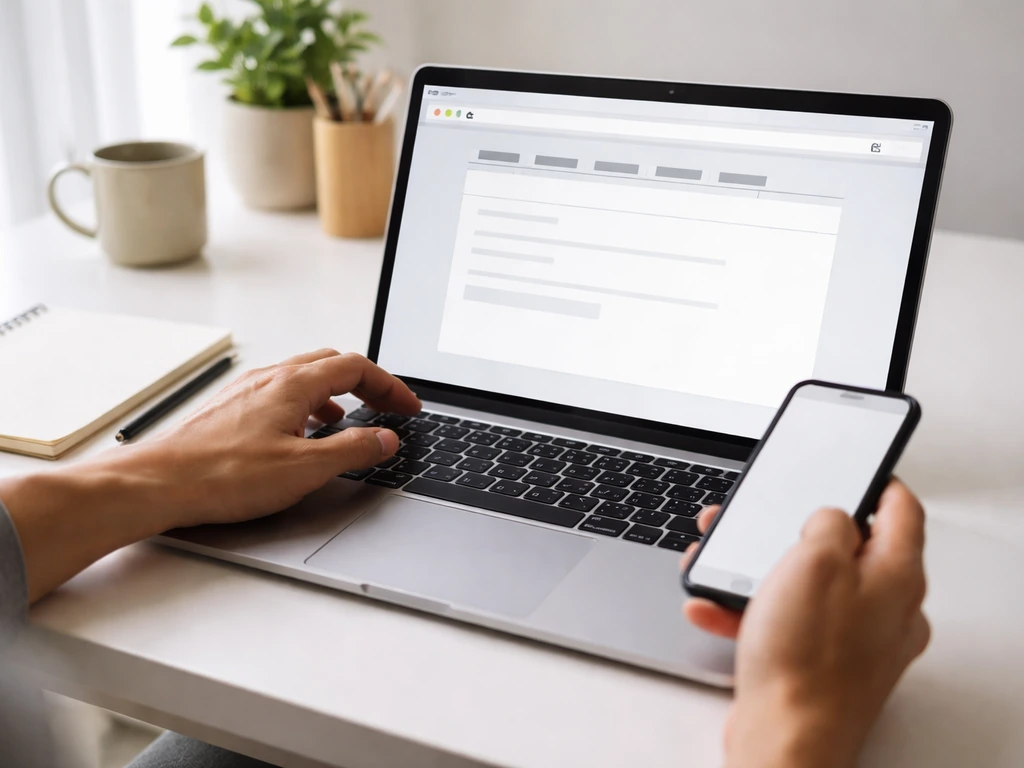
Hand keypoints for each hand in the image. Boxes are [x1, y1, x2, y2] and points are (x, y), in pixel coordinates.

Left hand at [0, 350, 420, 601]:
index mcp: (293, 383)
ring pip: (304, 377)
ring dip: (337, 393)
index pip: (356, 367)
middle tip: (388, 406)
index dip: (390, 385)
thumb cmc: (222, 475)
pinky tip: (300, 435)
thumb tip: (385, 438)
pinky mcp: (230, 409)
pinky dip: (307, 405)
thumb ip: (353, 450)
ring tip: (350, 420)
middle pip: (331, 363)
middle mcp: (269, 378)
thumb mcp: (304, 468)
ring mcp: (246, 390)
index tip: (408, 407)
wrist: (156, 484)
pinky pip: (280, 393)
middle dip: (367, 383)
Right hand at [682, 481, 929, 767]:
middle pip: (845, 548)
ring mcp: (854, 640)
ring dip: (760, 568)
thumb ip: (828, 522)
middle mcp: (884, 609)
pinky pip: (786, 621)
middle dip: (791, 529)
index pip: (902, 510)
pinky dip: (751, 609)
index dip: (876, 481)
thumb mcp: (815, 561)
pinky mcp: (820, 663)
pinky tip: (716, 606)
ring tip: (721, 562)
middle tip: (764, 518)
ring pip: (807, 584)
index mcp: (896, 577)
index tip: (856, 470)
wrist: (785, 737)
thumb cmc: (806, 660)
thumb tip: (829, 516)